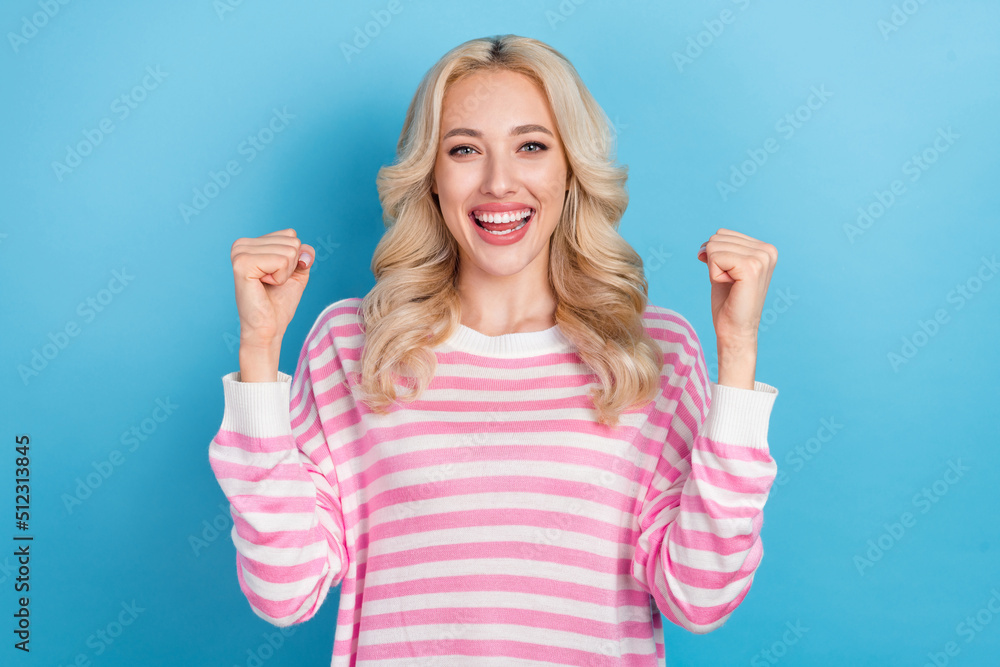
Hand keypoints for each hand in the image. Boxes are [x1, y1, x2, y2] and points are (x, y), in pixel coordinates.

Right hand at [231, 228, 314, 346]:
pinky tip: (264, 286)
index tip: (277, 276)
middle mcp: (241, 244)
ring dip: (284, 274)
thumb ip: (304, 253)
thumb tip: (304, 253)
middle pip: (292, 241)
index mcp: (251, 243)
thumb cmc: (279, 301)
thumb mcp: (298, 271)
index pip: (291, 234)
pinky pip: (281, 261)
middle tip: (272, 283)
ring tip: (268, 285)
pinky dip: (280, 278)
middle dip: (290, 267)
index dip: (294, 259)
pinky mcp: (242, 264)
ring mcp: (240, 253)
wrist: (268, 327)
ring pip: (289, 251)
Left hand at [697, 229, 776, 387]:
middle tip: (729, 284)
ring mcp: (762, 258)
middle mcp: (767, 250)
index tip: (729, 277)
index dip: (715, 256)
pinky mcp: (752, 268)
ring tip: (731, 286)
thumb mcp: (722, 269)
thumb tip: (704, 245)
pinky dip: (714, 274)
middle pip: (717, 237)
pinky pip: (716, 256)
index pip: (722, 233)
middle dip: (714, 262)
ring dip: (715, 269)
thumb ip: (718, 251)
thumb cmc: (728, 302)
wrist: (735, 330)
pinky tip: (729, 286)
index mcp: (765, 249)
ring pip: (715, 246)